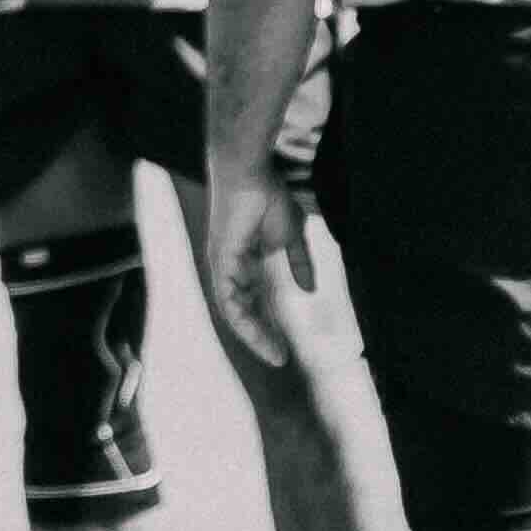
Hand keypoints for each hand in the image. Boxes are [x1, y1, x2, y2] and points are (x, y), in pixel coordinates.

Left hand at [197, 168, 320, 373]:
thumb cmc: (267, 197)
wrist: (250, 172)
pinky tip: (256, 334)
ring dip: (253, 335)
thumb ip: (298, 263)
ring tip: (273, 354)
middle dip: (261, 337)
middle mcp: (229, 269)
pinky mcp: (220, 261)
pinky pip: (227, 298)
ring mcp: (221, 266)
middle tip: (280, 358)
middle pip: (242, 312)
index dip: (266, 325)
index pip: (251, 302)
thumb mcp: (291, 237)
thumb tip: (310, 290)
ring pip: (233, 311)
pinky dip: (242, 318)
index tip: (284, 348)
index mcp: (243, 264)